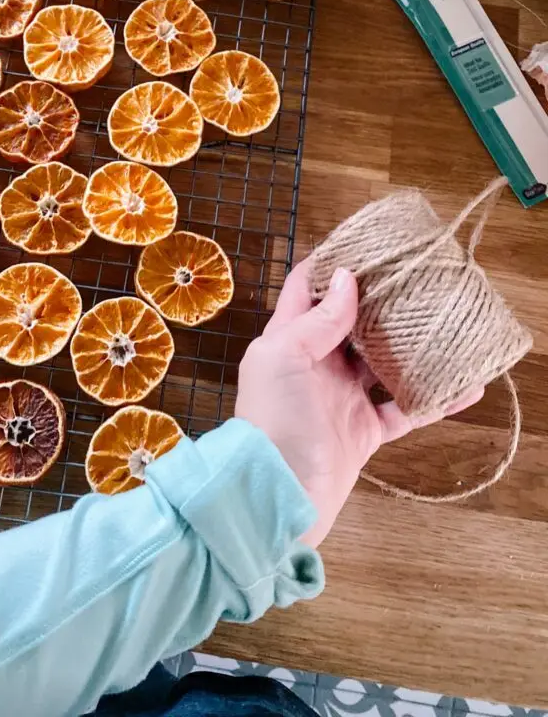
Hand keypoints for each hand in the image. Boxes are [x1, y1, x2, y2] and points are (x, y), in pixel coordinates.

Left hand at [235, 258, 481, 547]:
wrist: (279, 495)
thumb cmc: (272, 419)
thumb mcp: (283, 357)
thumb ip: (315, 320)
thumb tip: (348, 279)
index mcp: (288, 340)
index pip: (307, 290)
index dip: (331, 265)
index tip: (366, 244)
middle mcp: (316, 364)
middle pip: (351, 323)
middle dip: (380, 301)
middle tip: (418, 279)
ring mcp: (341, 398)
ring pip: (383, 363)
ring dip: (411, 347)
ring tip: (444, 323)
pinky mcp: (364, 431)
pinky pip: (406, 409)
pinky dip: (434, 399)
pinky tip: (465, 386)